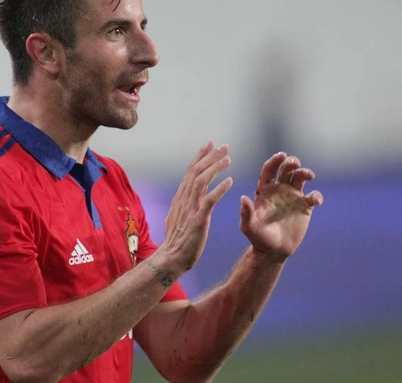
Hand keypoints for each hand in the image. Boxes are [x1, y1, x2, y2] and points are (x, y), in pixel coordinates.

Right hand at [162, 140, 233, 271]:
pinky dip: (219, 189)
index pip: (190, 170)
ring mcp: (190, 208)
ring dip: (215, 168)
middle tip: (224, 145)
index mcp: (180, 197)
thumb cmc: (176, 241)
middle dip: (210, 156)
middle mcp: (184, 199)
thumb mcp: (176, 217)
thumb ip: (181, 205)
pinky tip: (230, 181)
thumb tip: (180, 199)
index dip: (200, 156)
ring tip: (228, 158)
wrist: (171, 258)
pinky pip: (209, 200)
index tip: (209, 143)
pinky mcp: (198, 220)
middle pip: (196, 171)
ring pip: (202, 181)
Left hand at [239, 152, 322, 261]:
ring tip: (308, 176)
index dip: (274, 161)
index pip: (269, 170)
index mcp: (264, 190)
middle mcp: (279, 189)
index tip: (281, 155)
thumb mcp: (249, 227)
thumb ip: (246, 213)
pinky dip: (316, 196)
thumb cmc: (258, 238)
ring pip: (300, 178)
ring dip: (305, 173)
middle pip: (286, 169)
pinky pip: (313, 196)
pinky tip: (316, 200)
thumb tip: (242, 198)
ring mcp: (293, 197)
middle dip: (291, 162)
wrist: (274, 251)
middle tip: (295, 163)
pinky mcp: (305, 207)